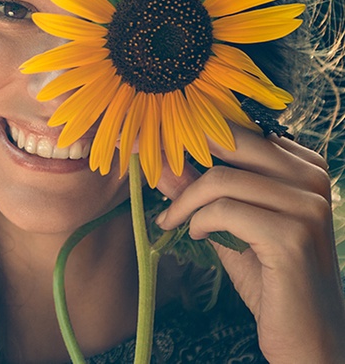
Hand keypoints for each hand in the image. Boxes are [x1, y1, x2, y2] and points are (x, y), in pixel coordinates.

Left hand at [155, 125, 344, 362]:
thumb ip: (200, 190)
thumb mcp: (229, 224)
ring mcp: (308, 206)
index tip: (153, 144)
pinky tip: (196, 236)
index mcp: (304, 166)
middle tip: (151, 173)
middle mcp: (313, 179)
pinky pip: (225, 211)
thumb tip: (160, 158)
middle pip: (230, 143)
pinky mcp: (293, 236)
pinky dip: (199, 222)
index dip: (192, 134)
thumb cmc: (270, 277)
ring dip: (184, 202)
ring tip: (173, 221)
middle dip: (180, 156)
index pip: (239, 130)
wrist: (307, 334)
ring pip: (221, 180)